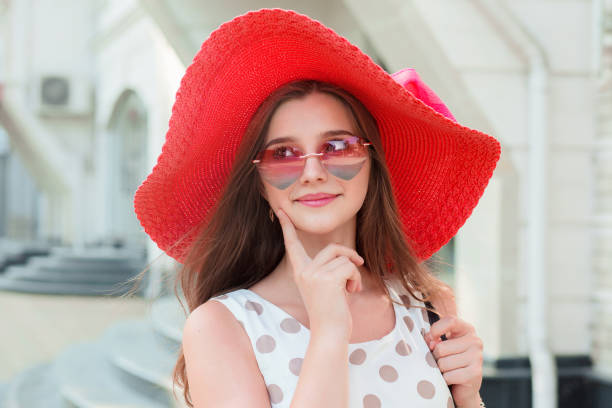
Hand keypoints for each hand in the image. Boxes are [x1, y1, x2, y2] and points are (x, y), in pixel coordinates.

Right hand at [275, 207, 363, 338]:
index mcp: (300, 272)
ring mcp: (314, 274)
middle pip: (332, 248)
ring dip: (354, 273)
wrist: (330, 334)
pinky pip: (349, 267)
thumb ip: (329, 270)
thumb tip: (348, 257)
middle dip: (349, 255)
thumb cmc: (332, 313)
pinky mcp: (327, 279)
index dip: (286, 226)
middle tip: (359, 265)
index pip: (292, 244)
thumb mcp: (326, 287)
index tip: (279, 210)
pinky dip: (356, 278)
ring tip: (351, 289)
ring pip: (344, 259)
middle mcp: (304, 271)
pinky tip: (352, 292)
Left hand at [424, 317, 482, 406]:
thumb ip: (433, 338)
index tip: (432, 338)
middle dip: (435, 357)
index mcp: (466, 329)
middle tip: (442, 361)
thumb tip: (431, 342)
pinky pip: (449, 376)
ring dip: (440, 370)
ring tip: (447, 370)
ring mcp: (477, 357)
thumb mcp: (441, 344)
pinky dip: (445, 379)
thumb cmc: (450, 360)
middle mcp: (475, 341)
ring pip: (443, 363)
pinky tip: (451, 378)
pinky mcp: (475, 373)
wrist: (463, 385)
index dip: (436, 329)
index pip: (450, 321)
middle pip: (441, 347)